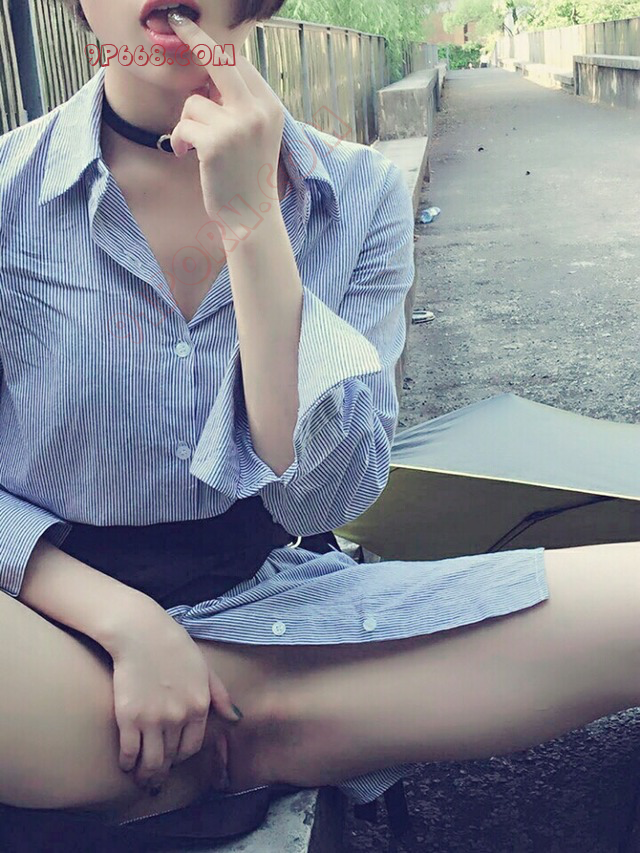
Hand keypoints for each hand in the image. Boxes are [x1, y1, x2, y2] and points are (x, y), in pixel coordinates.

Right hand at [105, 605, 240, 791]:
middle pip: (171, 758)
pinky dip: (127, 763)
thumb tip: (236, 718)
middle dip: (163, 770)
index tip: (172, 758)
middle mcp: (179, 718)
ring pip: (151, 762)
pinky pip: (129, 753)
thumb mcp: (204, 668)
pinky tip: (126, 763)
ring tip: (141, 777)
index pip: (191, 748)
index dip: (180, 756)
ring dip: (146, 775)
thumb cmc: (174, 646)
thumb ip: (220, 696)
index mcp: (199, 707)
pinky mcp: (129, 718)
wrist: (142, 633)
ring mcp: (153, 720)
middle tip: (155, 776)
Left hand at [167, 13, 285, 221]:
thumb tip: (208, 72)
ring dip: (186, 124)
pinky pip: (183, 125)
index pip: (239, 64)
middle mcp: (258, 112)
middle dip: (195, 38)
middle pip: (221, 61)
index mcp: (270, 107)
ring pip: (193, 102)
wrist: (251, 218)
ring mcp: (238, 126)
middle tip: (175, 20)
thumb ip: (240, 105)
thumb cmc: (247, 177)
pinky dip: (178, 140)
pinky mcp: (215, 143)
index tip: (192, 28)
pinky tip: (186, 156)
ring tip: (195, 148)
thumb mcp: (255, 135)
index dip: (214, 49)